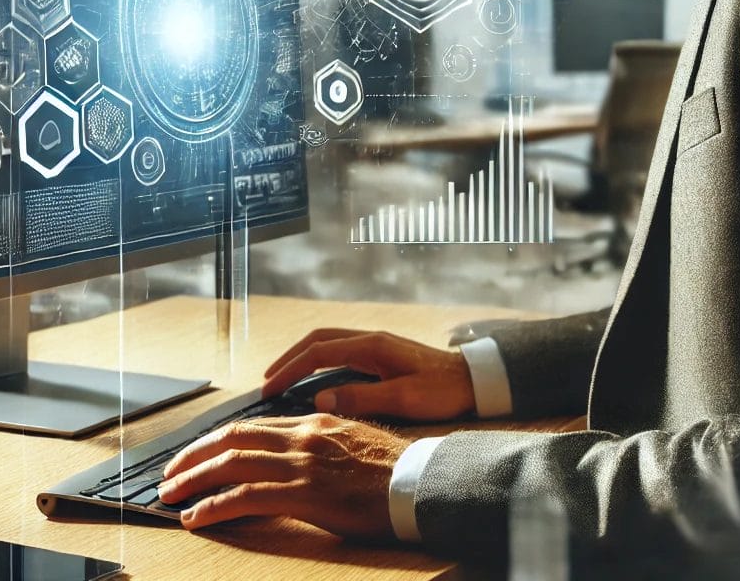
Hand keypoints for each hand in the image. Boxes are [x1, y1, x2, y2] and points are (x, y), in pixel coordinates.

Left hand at [158, 414, 409, 538]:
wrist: (419, 482)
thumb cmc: (392, 471)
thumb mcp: (350, 444)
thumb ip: (318, 444)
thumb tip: (291, 456)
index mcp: (312, 422)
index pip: (250, 426)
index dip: (215, 440)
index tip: (195, 454)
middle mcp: (301, 436)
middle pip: (232, 438)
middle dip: (193, 455)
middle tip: (169, 473)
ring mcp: (301, 463)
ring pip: (232, 464)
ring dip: (194, 479)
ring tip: (169, 494)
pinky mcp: (304, 493)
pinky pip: (247, 497)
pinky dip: (215, 506)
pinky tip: (196, 517)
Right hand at [262, 328, 475, 421]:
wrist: (473, 380)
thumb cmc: (442, 391)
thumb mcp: (403, 400)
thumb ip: (361, 398)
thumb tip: (319, 400)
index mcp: (372, 346)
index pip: (318, 352)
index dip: (290, 368)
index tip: (268, 388)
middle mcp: (370, 338)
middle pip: (318, 339)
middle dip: (289, 358)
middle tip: (266, 382)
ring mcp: (375, 344)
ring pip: (328, 342)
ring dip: (302, 357)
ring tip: (282, 378)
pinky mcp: (381, 353)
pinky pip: (340, 350)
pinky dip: (319, 360)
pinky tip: (314, 378)